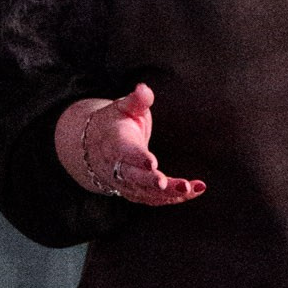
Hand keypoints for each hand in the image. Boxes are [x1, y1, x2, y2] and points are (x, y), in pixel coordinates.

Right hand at [55, 85, 203, 207]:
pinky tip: (192, 192)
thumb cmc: (115, 122)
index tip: (152, 163)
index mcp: (115, 143)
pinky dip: (172, 199)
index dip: (138, 158)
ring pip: (145, 193)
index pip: (125, 152)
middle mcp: (118, 167)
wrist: (94, 147)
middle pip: (134, 178)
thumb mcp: (123, 107)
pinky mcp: (134, 192)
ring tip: (192, 189)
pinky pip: (152, 199)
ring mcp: (125, 183)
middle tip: (171, 184)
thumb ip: (137, 100)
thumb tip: (143, 88)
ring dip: (169, 194)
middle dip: (152, 183)